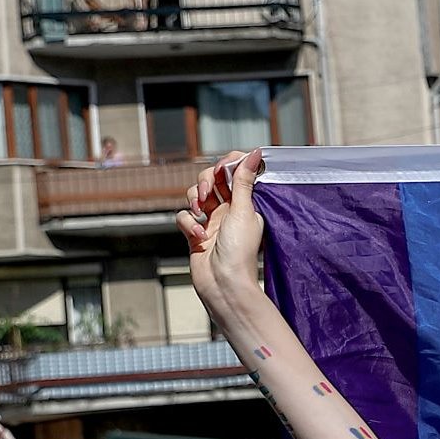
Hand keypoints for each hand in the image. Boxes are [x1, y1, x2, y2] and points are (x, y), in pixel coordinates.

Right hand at [179, 149, 265, 317]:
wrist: (224, 285)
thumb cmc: (239, 252)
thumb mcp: (244, 211)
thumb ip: (245, 181)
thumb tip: (256, 153)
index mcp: (245, 203)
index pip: (235, 171)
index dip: (226, 165)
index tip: (223, 168)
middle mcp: (229, 210)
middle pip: (211, 178)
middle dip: (205, 180)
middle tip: (207, 193)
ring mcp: (212, 221)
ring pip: (194, 194)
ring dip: (194, 199)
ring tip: (200, 212)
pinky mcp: (196, 234)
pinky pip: (183, 217)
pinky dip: (188, 223)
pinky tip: (199, 236)